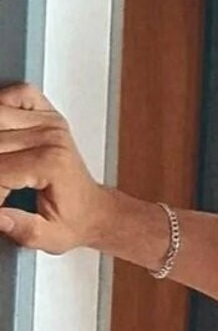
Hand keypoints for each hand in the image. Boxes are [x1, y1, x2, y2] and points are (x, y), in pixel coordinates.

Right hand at [0, 82, 110, 253]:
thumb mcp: (50, 237)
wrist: (95, 211)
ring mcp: (50, 123)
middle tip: (5, 188)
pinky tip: (4, 132)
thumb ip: (22, 229)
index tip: (1, 204)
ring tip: (6, 167)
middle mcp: (51, 138)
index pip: (0, 170)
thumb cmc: (74, 221)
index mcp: (51, 165)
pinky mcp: (48, 114)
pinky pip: (18, 94)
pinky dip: (4, 104)